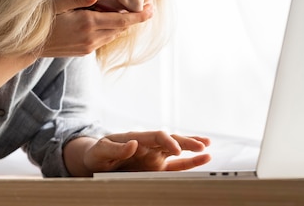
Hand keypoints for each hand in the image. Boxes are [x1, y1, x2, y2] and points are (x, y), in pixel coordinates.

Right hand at [41, 0, 152, 56]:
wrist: (26, 47)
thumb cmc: (39, 20)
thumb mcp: (55, 4)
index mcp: (88, 24)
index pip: (121, 21)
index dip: (139, 16)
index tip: (152, 10)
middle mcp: (91, 38)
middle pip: (121, 29)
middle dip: (134, 19)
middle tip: (146, 6)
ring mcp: (88, 46)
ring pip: (113, 34)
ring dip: (121, 24)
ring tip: (126, 11)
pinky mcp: (84, 51)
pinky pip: (103, 39)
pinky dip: (109, 29)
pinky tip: (106, 19)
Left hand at [64, 131, 210, 175]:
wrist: (95, 160)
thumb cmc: (97, 153)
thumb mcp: (100, 150)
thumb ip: (115, 148)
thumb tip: (133, 143)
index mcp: (136, 137)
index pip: (156, 136)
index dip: (168, 141)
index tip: (177, 150)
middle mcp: (149, 145)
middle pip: (171, 139)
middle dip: (187, 142)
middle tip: (202, 145)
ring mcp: (154, 155)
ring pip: (178, 149)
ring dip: (192, 147)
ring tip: (207, 147)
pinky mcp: (157, 166)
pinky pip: (176, 165)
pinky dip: (190, 162)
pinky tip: (204, 158)